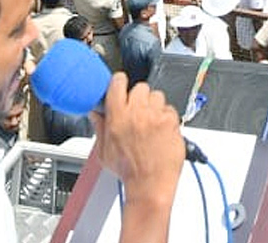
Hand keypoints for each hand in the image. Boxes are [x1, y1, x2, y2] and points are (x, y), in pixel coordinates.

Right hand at [90, 74, 183, 196]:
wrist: (150, 184)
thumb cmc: (128, 171)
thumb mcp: (104, 152)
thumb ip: (100, 128)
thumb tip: (95, 114)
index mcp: (117, 116)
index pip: (117, 83)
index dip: (119, 82)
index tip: (120, 85)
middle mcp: (137, 112)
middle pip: (140, 87)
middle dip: (139, 97)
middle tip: (138, 112)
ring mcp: (155, 115)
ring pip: (157, 95)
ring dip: (154, 105)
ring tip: (151, 123)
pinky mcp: (171, 121)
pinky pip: (170, 109)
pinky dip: (167, 117)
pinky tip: (161, 130)